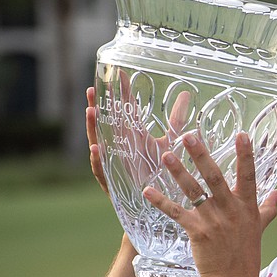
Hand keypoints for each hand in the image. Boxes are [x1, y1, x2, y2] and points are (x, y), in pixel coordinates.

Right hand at [86, 77, 191, 194]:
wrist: (158, 204)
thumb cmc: (161, 172)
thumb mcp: (170, 143)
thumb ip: (176, 121)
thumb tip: (186, 95)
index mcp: (133, 136)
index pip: (125, 110)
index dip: (122, 93)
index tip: (119, 73)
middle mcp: (121, 147)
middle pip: (107, 124)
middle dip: (99, 106)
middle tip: (93, 88)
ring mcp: (115, 163)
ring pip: (99, 143)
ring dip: (93, 128)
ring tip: (90, 111)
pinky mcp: (114, 182)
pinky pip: (102, 171)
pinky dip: (98, 160)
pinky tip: (96, 148)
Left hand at [142, 131, 276, 276]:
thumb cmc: (247, 253)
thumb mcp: (260, 227)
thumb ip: (268, 207)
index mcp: (246, 206)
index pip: (248, 176)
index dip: (245, 155)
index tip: (242, 134)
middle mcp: (230, 210)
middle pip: (215, 178)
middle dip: (202, 156)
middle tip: (189, 136)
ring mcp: (213, 221)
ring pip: (194, 192)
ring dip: (179, 173)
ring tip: (165, 155)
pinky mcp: (197, 233)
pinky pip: (177, 214)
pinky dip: (161, 202)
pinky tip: (147, 192)